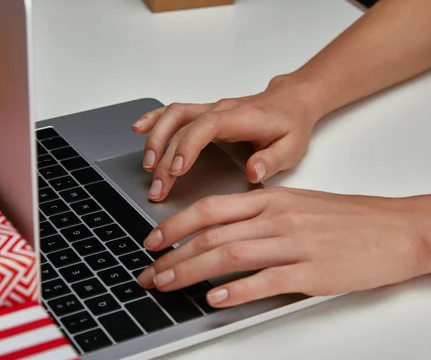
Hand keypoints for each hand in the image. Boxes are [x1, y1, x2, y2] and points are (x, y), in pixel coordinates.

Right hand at [131, 76, 320, 201]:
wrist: (291, 101)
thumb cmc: (290, 125)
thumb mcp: (291, 147)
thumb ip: (271, 160)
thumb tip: (252, 171)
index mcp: (241, 118)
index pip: (205, 127)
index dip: (187, 147)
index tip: (176, 170)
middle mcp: (221, 110)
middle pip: (183, 127)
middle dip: (165, 157)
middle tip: (158, 188)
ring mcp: (210, 110)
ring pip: (174, 116)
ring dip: (155, 139)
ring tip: (147, 167)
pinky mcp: (204, 113)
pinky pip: (174, 112)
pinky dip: (154, 119)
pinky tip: (138, 129)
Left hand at [136, 187, 430, 306]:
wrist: (398, 228)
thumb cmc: (350, 218)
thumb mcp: (299, 204)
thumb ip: (261, 215)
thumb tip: (223, 232)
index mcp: (272, 200)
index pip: (211, 209)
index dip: (176, 225)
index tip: (153, 240)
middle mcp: (279, 218)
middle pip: (213, 235)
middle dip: (174, 254)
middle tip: (150, 272)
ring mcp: (296, 245)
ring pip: (231, 256)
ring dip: (193, 272)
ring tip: (168, 284)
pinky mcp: (314, 272)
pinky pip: (267, 281)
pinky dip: (237, 291)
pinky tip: (216, 299)